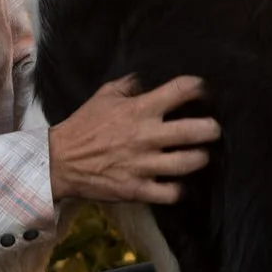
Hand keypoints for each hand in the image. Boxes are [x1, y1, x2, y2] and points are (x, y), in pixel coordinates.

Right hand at [47, 75, 218, 205]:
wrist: (59, 161)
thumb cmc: (83, 126)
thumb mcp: (103, 96)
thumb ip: (130, 85)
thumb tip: (148, 78)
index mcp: (139, 110)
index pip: (181, 90)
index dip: (198, 88)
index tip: (202, 92)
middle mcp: (145, 136)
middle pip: (195, 130)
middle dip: (211, 128)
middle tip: (212, 129)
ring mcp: (143, 165)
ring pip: (189, 163)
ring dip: (200, 158)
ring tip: (200, 155)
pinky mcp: (137, 189)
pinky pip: (170, 193)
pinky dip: (179, 189)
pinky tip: (177, 183)